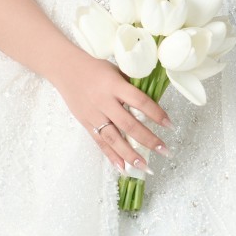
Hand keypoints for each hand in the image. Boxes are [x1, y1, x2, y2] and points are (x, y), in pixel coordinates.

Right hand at [54, 51, 171, 174]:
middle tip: (165, 151)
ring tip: (145, 167)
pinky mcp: (86, 123)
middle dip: (148, 140)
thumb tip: (153, 103)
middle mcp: (104, 102)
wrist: (65, 69)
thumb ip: (132, 87)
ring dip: (131, 155)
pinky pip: (100, 143)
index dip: (156, 114)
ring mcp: (94, 115)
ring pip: (114, 138)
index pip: (140, 102)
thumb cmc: (95, 68)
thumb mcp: (116, 71)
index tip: (170, 125)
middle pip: (129, 125)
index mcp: (115, 85)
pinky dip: (112, 156)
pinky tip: (123, 168)